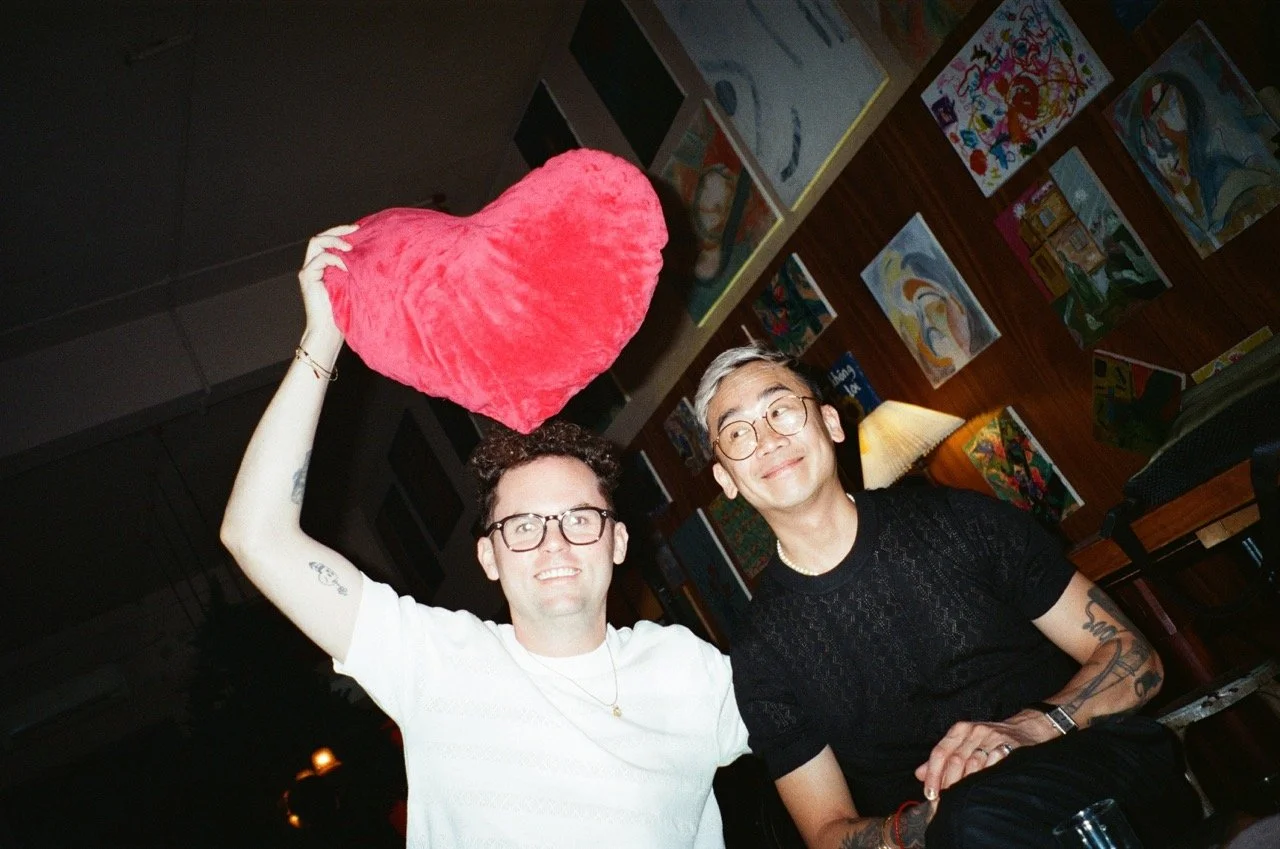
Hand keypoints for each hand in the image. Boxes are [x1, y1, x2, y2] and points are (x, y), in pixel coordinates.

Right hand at [297, 224, 356, 350]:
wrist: (329, 331)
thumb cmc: (344, 312)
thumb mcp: (352, 285)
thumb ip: (353, 269)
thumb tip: (371, 255)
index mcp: (324, 266)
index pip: (328, 241)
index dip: (342, 232)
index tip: (361, 230)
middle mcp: (313, 265)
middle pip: (320, 237)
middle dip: (338, 230)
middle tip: (356, 230)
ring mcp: (308, 271)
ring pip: (316, 243)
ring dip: (335, 242)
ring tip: (351, 248)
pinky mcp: (307, 277)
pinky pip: (320, 259)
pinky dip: (335, 259)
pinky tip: (348, 267)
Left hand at [914, 710, 1055, 800]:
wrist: (1024, 730)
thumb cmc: (988, 740)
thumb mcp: (962, 742)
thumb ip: (941, 757)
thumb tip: (919, 774)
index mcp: (960, 730)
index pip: (940, 752)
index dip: (933, 775)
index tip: (930, 794)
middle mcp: (974, 731)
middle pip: (955, 760)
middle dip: (947, 784)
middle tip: (944, 803)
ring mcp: (993, 738)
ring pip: (974, 765)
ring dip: (965, 786)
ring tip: (959, 801)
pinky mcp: (1010, 747)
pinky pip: (995, 767)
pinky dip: (986, 781)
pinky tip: (981, 793)